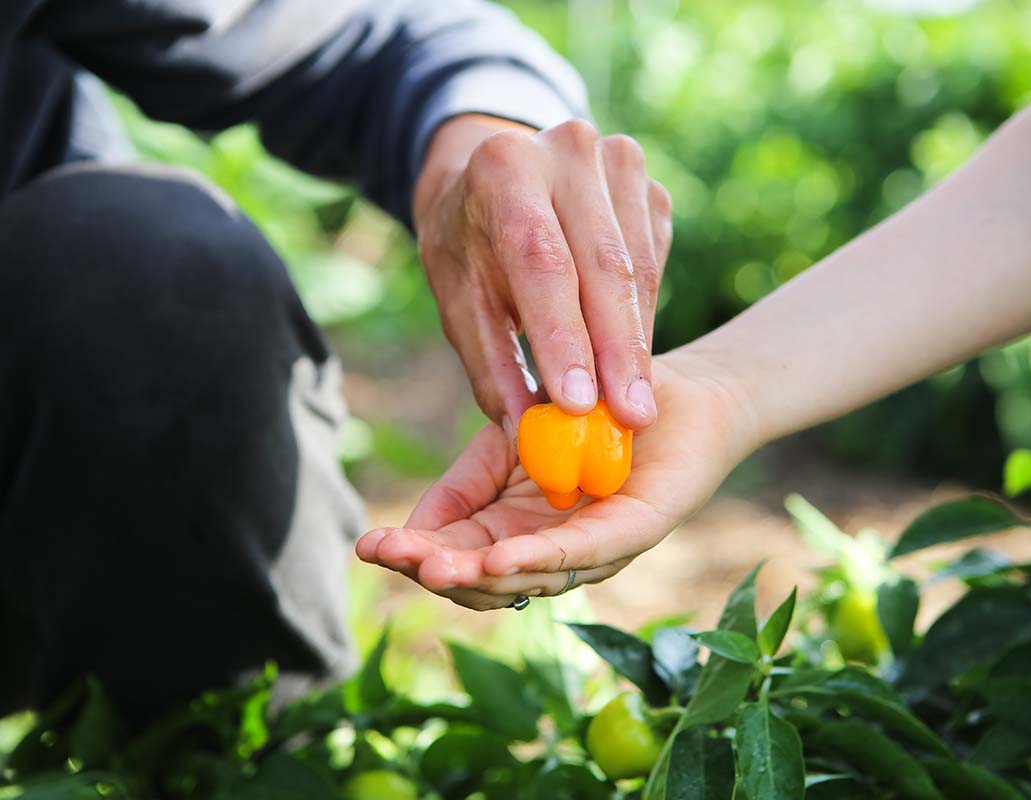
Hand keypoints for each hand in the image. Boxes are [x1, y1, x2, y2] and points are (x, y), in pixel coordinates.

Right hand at [355, 351, 757, 609]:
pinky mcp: (636, 529)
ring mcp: (594, 547)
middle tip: (390, 557)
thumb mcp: (507, 437)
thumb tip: (418, 524)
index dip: (413, 554)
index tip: (367, 546)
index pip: (456, 553)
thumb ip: (469, 477)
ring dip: (479, 574)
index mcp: (515, 528)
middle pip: (484, 578)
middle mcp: (552, 549)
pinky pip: (584, 550)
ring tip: (434, 567)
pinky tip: (498, 558)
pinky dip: (539, 557)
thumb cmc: (587, 408)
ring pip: (529, 575)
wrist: (661, 384)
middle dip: (435, 571)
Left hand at [412, 114, 672, 433]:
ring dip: (638, 341)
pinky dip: (645, 315)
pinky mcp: (648, 185)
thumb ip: (492, 367)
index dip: (564, 337)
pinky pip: (656, 262)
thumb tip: (528, 438)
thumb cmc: (470, 245)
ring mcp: (616, 161)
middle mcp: (567, 151)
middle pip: (604, 265)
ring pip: (639, 269)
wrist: (493, 176)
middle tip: (631, 419)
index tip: (581, 404)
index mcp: (505, 168)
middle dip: (618, 351)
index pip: (542, 262)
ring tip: (635, 404)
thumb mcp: (460, 299)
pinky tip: (632, 351)